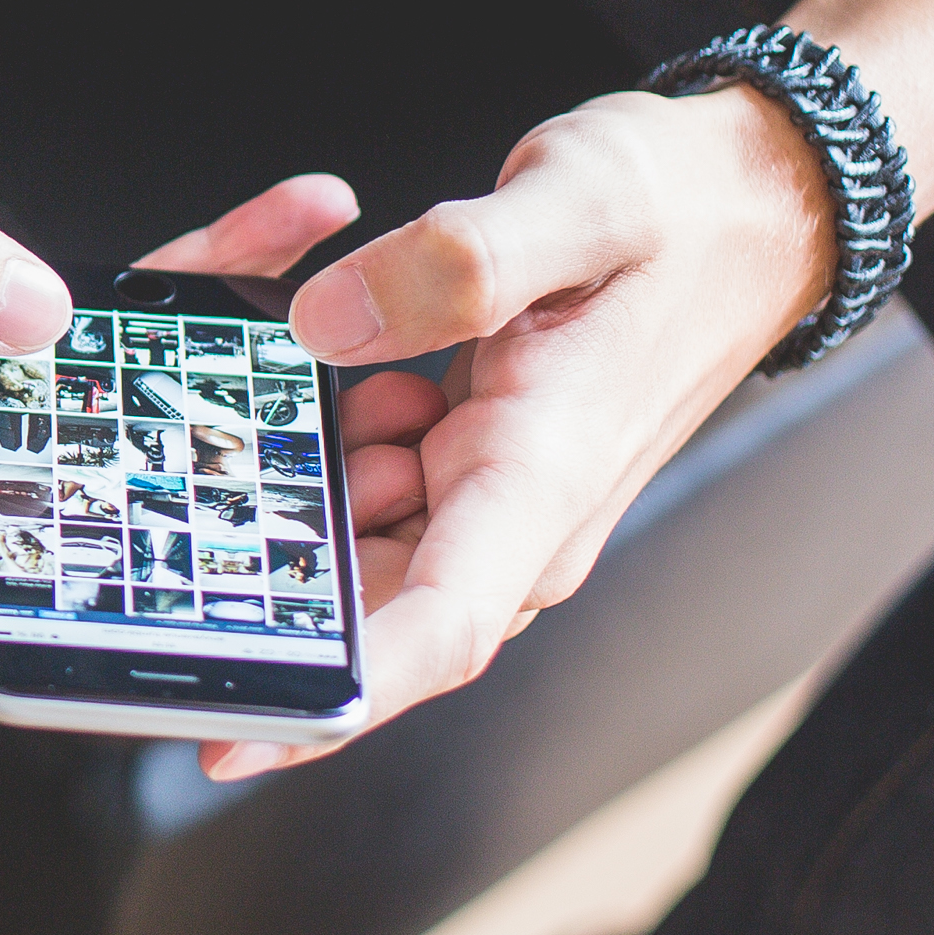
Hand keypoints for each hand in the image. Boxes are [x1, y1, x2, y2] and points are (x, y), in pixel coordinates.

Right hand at [0, 0, 357, 645]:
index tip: (209, 644)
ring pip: (66, 437)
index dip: (84, 644)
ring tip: (307, 303)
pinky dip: (136, 317)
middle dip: (184, 505)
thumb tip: (32, 320)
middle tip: (325, 453)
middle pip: (49, 525)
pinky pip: (46, 359)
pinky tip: (233, 253)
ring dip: (181, 392)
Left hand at [198, 84, 833, 781]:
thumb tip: (324, 324)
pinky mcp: (477, 462)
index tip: (229, 736)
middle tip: (169, 530)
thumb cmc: (685, 208)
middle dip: (264, 599)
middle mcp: (518, 514)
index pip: (437, 629)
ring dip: (295, 496)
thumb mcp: (579, 198)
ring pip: (356, 550)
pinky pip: (372, 494)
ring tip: (269, 392)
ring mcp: (497, 495)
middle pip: (369, 613)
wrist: (763, 204)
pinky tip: (329, 361)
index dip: (331, 701)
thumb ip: (457, 262)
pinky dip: (328, 445)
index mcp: (542, 474)